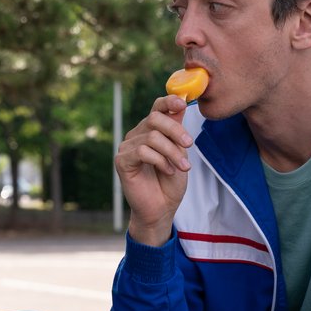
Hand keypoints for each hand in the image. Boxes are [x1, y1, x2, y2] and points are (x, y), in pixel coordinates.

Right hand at [115, 95, 194, 245]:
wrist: (161, 209)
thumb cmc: (170, 183)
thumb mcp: (179, 152)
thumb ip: (177, 130)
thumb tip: (181, 103)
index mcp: (151, 131)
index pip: (156, 108)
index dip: (168, 101)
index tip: (182, 103)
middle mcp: (137, 135)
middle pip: (154, 119)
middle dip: (175, 131)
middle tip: (189, 144)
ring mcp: (127, 147)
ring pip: (152, 137)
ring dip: (172, 152)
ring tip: (182, 166)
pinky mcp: (122, 161)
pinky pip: (142, 151)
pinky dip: (160, 161)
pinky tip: (167, 171)